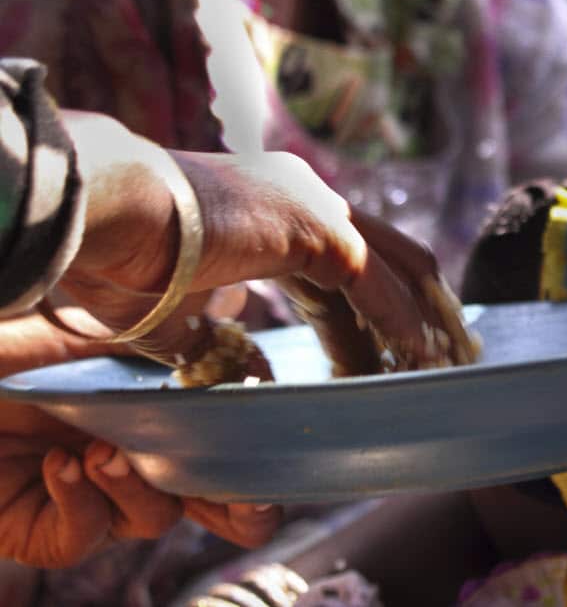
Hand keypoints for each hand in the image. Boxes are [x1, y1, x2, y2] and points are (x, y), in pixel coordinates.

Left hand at [0, 316, 280, 566]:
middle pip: (210, 507)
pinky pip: (87, 535)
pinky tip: (62, 465)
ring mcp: (92, 502)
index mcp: (152, 419)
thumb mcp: (88, 337)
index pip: (222, 449)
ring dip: (137, 487)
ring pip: (153, 519)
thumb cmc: (8, 358)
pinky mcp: (47, 533)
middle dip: (235, 508)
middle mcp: (133, 465)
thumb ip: (161, 333)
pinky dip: (81, 500)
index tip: (274, 449)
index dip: (255, 460)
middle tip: (239, 495)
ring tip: (103, 452)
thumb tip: (234, 298)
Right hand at [54, 111, 472, 377]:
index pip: (342, 265)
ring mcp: (315, 205)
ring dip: (422, 319)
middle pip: (386, 257)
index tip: (391, 356)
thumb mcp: (172, 313)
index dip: (371, 314)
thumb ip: (211, 339)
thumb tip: (237, 370)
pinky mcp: (318, 229)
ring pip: (393, 268)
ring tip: (442, 365)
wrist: (101, 214)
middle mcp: (303, 195)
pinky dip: (401, 323)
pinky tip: (418, 357)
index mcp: (270, 208)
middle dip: (418, 309)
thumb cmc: (116, 260)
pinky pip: (376, 286)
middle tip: (444, 356)